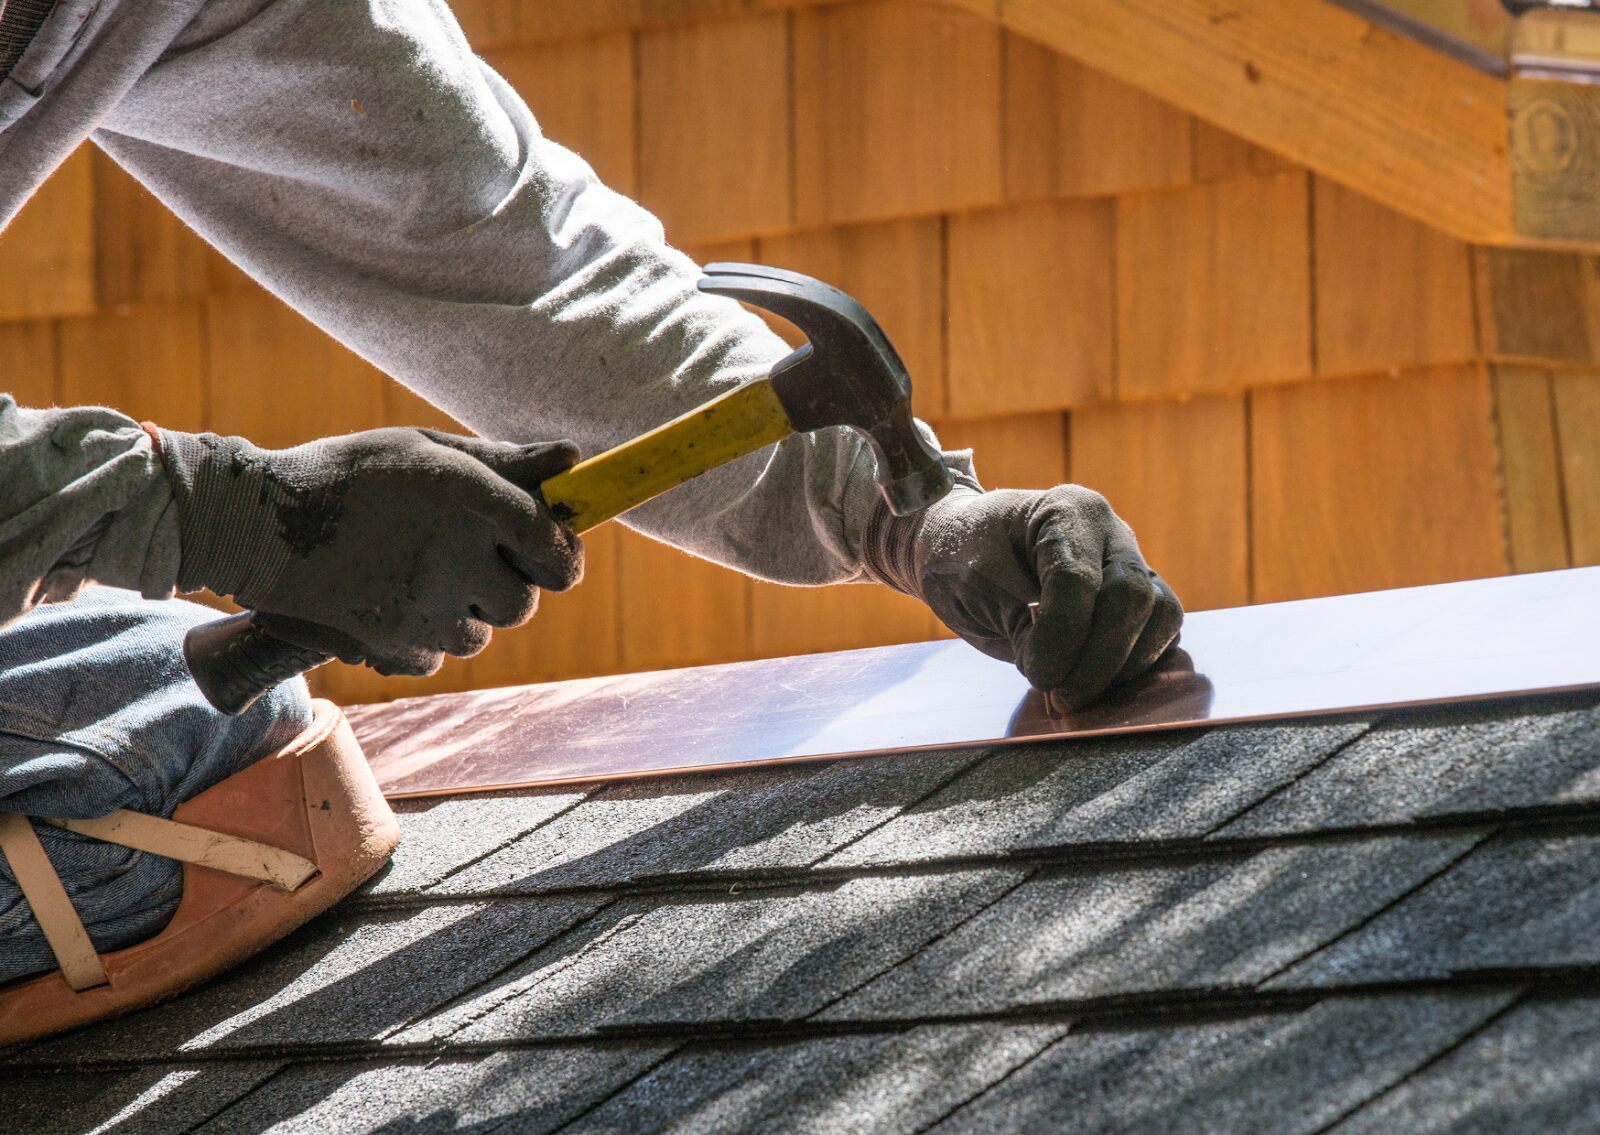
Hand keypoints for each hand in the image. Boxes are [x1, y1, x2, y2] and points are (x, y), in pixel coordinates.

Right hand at [156, 427, 581, 675]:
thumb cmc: (351, 474)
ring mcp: (424, 608)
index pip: (555, 549)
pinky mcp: (392, 644)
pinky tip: (391, 600)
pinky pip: (436, 657)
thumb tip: (573, 461)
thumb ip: (504, 462)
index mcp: (472, 500)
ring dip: (464, 613)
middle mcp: (456, 558)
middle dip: (506, 586)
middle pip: (522, 604)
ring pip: (481, 634)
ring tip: (419, 575)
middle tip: (469, 560)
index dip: (562, 556)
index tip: (550, 553)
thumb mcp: (427, 450)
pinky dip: (424, 638)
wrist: (258, 522)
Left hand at [863, 485, 1182, 709]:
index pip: (1078, 580)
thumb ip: (1022, 625)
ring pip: (1163, 615)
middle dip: (1099, 659)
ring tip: (1075, 691)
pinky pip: (1161, 633)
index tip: (1038, 676)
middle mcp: (1110, 531)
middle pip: (1133, 596)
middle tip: (1061, 696)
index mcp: (1065, 510)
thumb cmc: (960, 557)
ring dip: (1124, 665)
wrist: (959, 551)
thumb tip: (1064, 674)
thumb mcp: (975, 587)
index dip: (1062, 637)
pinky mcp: (1138, 599)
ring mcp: (1131, 562)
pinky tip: (1093, 684)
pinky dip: (1134, 666)